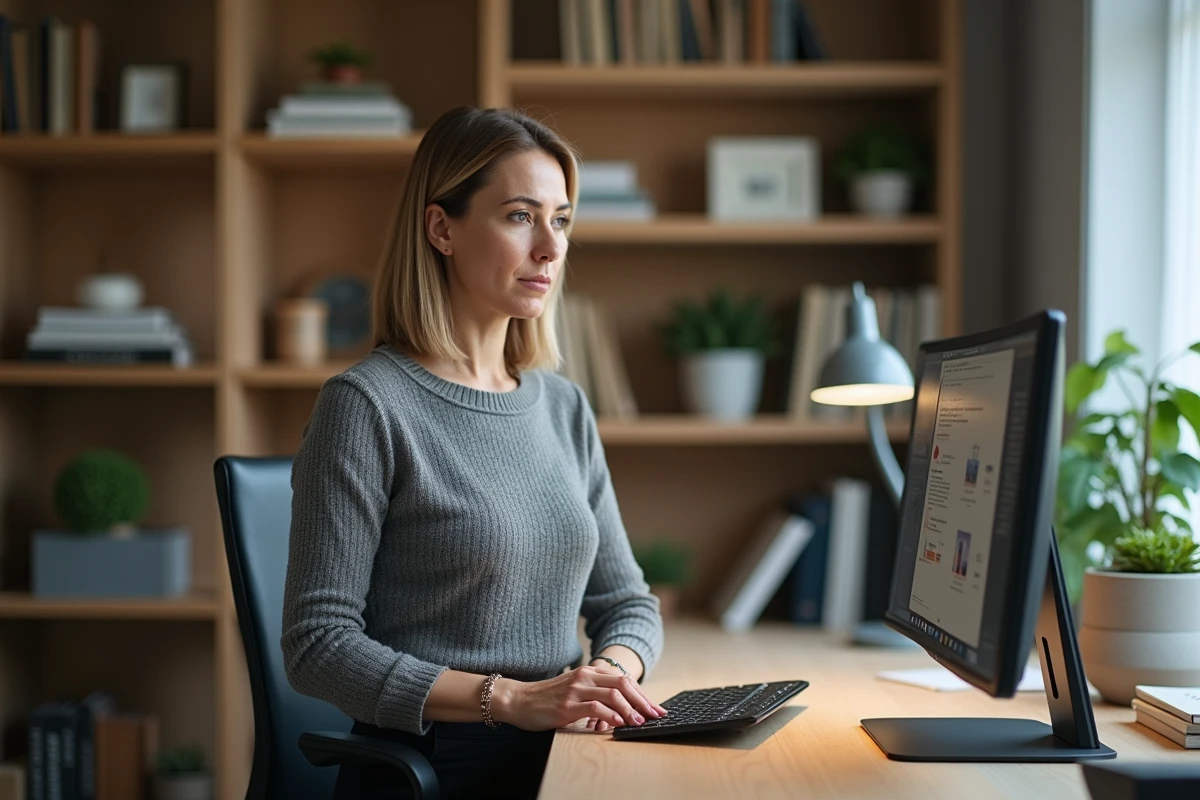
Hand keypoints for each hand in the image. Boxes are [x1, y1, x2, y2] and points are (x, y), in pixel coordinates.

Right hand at [492, 665, 667, 732]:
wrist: (518, 699)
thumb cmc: (547, 698)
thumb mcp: (574, 690)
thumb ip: (595, 694)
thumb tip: (621, 710)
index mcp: (589, 672)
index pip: (623, 679)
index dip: (642, 694)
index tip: (655, 708)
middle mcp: (585, 677)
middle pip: (623, 683)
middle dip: (643, 700)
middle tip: (656, 715)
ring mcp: (576, 690)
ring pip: (613, 694)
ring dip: (630, 709)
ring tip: (640, 721)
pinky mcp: (567, 705)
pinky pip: (595, 707)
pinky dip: (610, 714)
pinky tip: (619, 723)